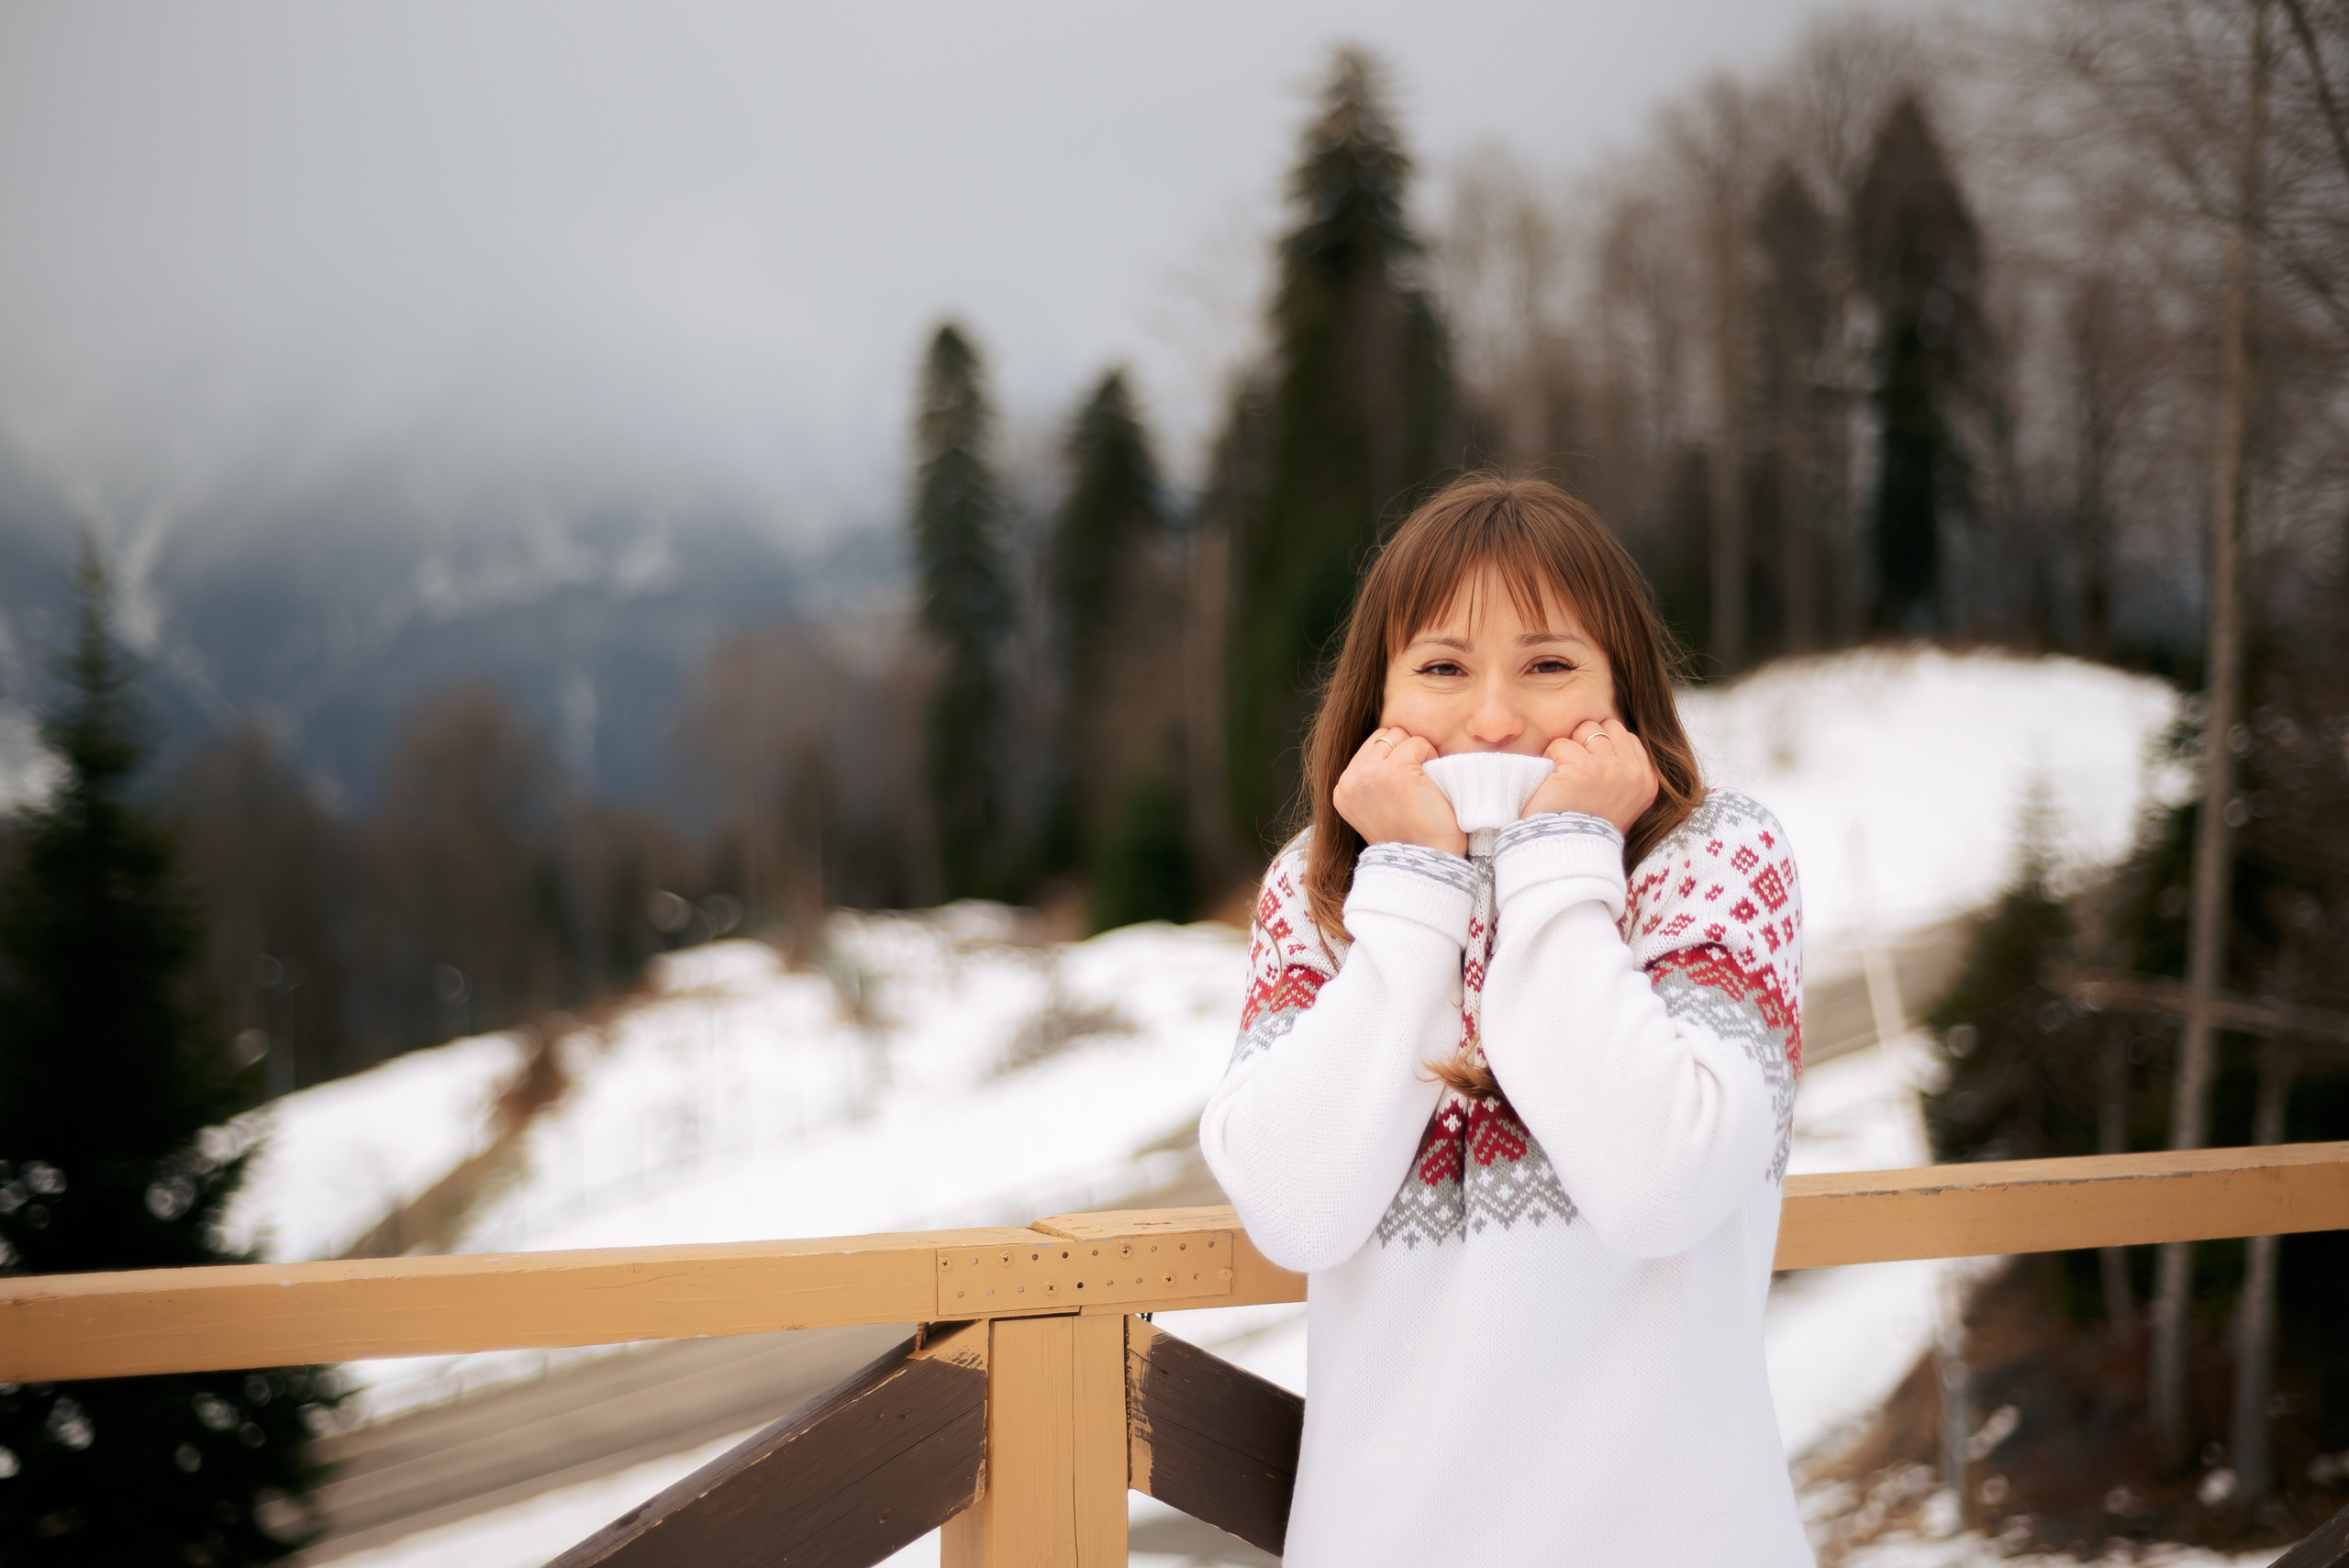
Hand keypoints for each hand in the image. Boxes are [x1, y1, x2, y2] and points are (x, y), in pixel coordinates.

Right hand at [1333, 727, 1465, 855]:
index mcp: (1342, 791)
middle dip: (1403, 750)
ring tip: (1423, 779)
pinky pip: (1417, 743)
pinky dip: (1430, 755)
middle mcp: (1350, 781)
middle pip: (1382, 737)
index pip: (1369, 748)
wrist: (1425, 862)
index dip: (1393, 757)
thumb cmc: (1409, 838)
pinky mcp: (1396, 771)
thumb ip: (1370, 781)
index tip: (1405, 782)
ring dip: (1416, 751)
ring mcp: (1370, 774)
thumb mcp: (1375, 808)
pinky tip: (1431, 781)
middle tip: (1417, 778)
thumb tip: (1387, 745)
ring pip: (1398, 735)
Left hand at [1523, 718, 1657, 836]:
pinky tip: (1553, 781)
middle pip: (1608, 727)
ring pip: (1586, 730)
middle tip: (1576, 769)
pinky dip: (1550, 757)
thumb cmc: (1589, 829)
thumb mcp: (1624, 802)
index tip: (1592, 771)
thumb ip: (1624, 772)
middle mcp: (1634, 773)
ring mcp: (1609, 769)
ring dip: (1570, 747)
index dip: (1603, 748)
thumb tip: (1610, 740)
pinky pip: (1560, 744)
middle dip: (1588, 741)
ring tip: (1564, 774)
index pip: (1627, 737)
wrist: (1568, 856)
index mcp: (1648, 781)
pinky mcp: (1582, 768)